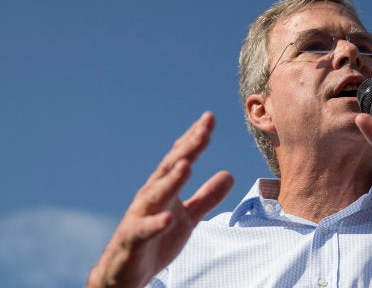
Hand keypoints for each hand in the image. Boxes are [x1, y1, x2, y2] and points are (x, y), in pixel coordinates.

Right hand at [88, 112, 233, 286]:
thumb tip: (229, 174)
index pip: (180, 158)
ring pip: (155, 194)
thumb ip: (207, 197)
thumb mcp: (188, 217)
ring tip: (187, 164)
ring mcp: (139, 217)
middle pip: (170, 168)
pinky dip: (156, 224)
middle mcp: (150, 197)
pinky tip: (169, 218)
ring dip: (171, 180)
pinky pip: (144, 231)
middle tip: (204, 129)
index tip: (209, 119)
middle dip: (187, 149)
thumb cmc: (156, 241)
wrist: (125, 274)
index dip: (194, 139)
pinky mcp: (133, 240)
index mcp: (164, 189)